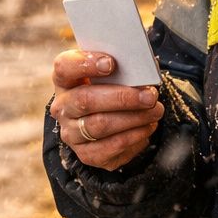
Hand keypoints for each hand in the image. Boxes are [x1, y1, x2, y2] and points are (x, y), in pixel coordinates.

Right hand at [50, 49, 162, 170]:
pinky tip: (147, 127)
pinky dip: (133, 137)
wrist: (104, 117)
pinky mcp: (86, 154)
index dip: (85, 63)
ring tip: (155, 111)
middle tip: (149, 96)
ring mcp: (71, 133)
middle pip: (85, 100)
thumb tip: (142, 71)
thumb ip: (119, 68)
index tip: (111, 63)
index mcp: (65, 80)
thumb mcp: (110, 73)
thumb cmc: (110, 88)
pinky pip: (110, 148)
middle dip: (122, 98)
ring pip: (99, 126)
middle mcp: (62, 107)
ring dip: (133, 118)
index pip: (65, 67)